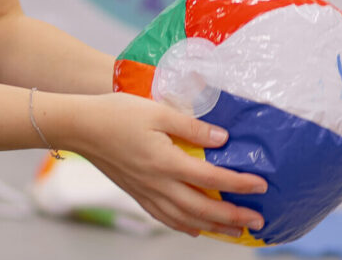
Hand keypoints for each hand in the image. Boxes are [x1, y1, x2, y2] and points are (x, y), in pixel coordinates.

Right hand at [59, 92, 267, 237]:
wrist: (81, 127)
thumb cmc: (117, 113)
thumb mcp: (157, 110)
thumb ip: (191, 126)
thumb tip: (221, 138)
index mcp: (166, 162)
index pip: (212, 179)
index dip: (239, 184)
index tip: (261, 185)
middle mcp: (158, 184)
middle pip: (202, 209)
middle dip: (233, 217)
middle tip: (258, 220)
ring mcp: (146, 193)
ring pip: (185, 220)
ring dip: (213, 228)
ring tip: (235, 231)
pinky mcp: (136, 194)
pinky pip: (165, 218)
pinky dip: (185, 227)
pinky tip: (195, 229)